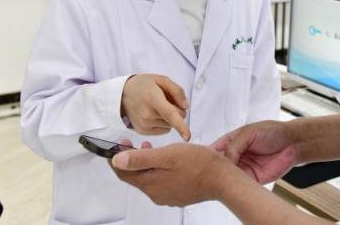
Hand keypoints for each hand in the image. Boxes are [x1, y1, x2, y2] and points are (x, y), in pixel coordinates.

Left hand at [110, 141, 229, 206]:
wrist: (223, 179)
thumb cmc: (198, 164)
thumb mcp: (167, 155)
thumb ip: (140, 158)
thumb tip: (116, 161)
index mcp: (151, 184)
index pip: (124, 173)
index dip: (117, 158)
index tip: (119, 143)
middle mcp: (156, 194)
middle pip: (136, 177)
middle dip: (132, 159)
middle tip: (134, 142)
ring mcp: (168, 196)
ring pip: (149, 179)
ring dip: (145, 163)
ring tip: (151, 147)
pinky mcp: (178, 194)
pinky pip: (161, 182)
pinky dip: (158, 170)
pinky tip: (167, 160)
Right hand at [121, 74, 190, 139]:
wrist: (122, 94)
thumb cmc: (144, 85)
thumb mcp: (162, 79)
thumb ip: (177, 91)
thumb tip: (186, 107)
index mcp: (152, 98)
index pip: (170, 114)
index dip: (181, 126)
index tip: (188, 136)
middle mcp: (147, 114)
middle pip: (175, 118)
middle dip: (177, 110)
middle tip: (166, 100)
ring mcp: (144, 124)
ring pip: (170, 124)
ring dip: (169, 116)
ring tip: (157, 105)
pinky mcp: (143, 131)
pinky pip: (164, 129)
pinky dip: (163, 122)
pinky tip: (154, 113)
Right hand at [211, 120, 299, 183]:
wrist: (292, 142)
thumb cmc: (271, 132)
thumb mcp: (249, 133)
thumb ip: (234, 145)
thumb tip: (224, 160)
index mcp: (229, 143)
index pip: (212, 152)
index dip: (206, 159)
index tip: (204, 164)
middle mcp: (234, 156)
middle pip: (218, 168)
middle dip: (214, 173)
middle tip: (213, 176)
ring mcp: (242, 168)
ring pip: (228, 179)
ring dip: (226, 181)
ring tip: (225, 180)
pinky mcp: (251, 179)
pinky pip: (241, 186)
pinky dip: (238, 188)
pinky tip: (236, 186)